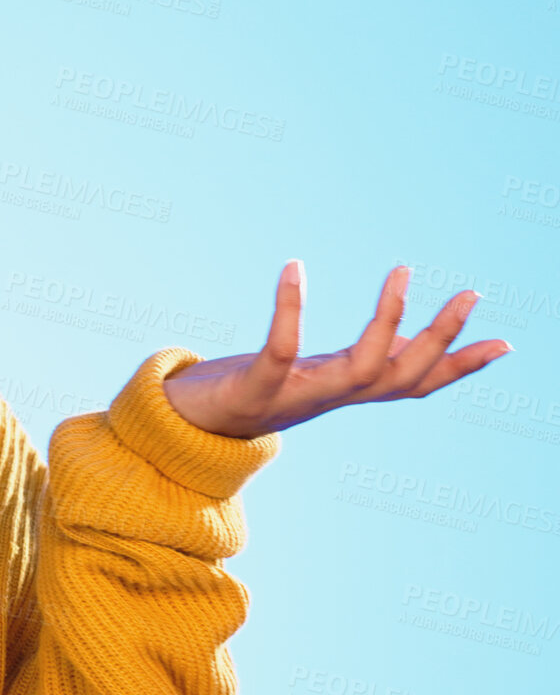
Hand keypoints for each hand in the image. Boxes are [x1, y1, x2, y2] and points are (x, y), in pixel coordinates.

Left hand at [160, 260, 512, 438]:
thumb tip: (401, 345)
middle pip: (400, 376)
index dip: (459, 368)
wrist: (188, 428)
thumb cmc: (254, 390)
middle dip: (440, 339)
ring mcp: (295, 396)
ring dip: (386, 320)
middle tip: (470, 294)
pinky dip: (289, 310)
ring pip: (359, 367)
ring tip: (403, 269)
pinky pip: (279, 348)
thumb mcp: (314, 373)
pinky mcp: (254, 387)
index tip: (505, 344)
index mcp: (346, 390)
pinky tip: (295, 267)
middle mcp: (329, 397)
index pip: (415, 383)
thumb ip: (358, 362)